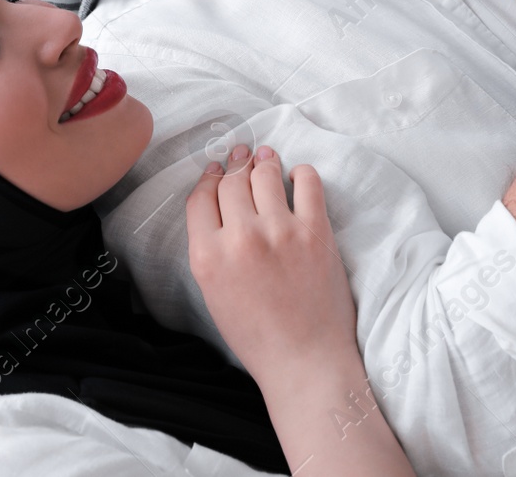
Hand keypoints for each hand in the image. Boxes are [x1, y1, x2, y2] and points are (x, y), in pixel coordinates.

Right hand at [186, 145, 354, 388]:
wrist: (304, 360)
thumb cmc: (258, 336)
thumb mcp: (214, 294)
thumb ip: (210, 250)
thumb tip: (218, 207)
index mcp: (207, 257)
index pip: (200, 198)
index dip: (208, 178)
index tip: (216, 170)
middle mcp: (240, 238)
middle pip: (232, 181)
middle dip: (235, 164)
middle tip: (242, 155)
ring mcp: (280, 231)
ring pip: (265, 174)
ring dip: (264, 162)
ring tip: (266, 158)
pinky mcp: (315, 230)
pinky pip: (307, 181)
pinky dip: (301, 173)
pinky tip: (298, 176)